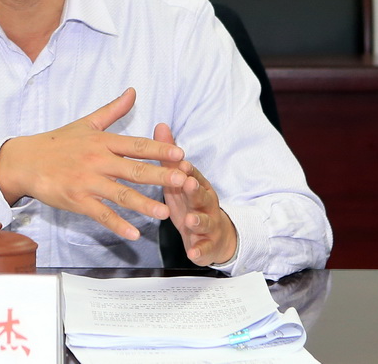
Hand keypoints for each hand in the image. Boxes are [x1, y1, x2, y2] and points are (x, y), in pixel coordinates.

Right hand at [0, 88, 183, 239]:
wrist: (25, 161)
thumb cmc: (57, 142)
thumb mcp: (86, 123)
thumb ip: (113, 110)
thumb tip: (133, 91)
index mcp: (103, 141)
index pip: (137, 145)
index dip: (160, 149)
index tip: (181, 154)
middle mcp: (98, 160)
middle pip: (134, 169)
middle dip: (160, 175)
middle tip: (183, 180)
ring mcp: (87, 181)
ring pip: (120, 194)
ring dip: (144, 204)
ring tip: (165, 212)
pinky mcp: (76, 200)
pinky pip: (100, 214)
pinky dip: (117, 224)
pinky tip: (133, 234)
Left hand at [153, 123, 237, 265]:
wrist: (216, 235)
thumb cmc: (191, 201)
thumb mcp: (180, 178)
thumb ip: (170, 155)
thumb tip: (160, 125)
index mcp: (198, 185)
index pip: (193, 174)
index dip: (187, 170)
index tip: (180, 162)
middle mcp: (205, 202)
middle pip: (201, 195)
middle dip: (195, 190)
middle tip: (188, 185)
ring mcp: (208, 224)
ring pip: (204, 221)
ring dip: (198, 220)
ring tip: (191, 220)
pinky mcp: (207, 245)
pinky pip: (204, 248)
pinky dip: (200, 251)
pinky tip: (193, 253)